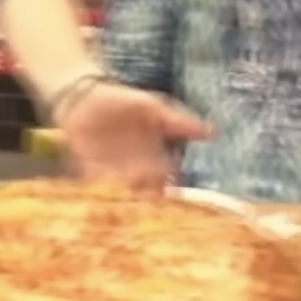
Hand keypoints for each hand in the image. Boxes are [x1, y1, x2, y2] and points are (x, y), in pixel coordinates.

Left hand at [58, 81, 210, 191]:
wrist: (87, 97)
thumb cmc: (124, 101)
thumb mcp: (155, 109)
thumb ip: (180, 123)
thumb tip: (214, 131)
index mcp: (154, 160)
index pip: (167, 182)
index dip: (170, 191)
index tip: (172, 196)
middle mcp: (136, 172)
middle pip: (146, 193)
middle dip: (148, 201)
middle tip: (150, 203)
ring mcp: (114, 173)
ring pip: (124, 192)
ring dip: (126, 197)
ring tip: (130, 199)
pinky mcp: (91, 171)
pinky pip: (98, 184)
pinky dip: (102, 187)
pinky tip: (105, 187)